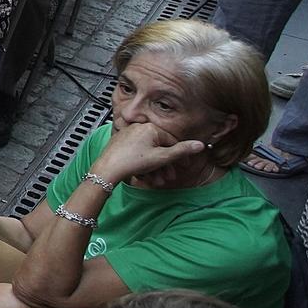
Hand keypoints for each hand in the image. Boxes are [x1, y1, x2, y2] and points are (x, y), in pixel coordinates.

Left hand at [91, 119, 208, 187]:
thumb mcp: (161, 157)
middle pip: (159, 148)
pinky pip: (137, 153)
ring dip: (155, 168)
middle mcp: (139, 127)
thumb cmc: (132, 162)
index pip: (171, 141)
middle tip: (169, 177)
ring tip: (155, 180)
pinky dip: (143, 164)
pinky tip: (144, 176)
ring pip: (148, 152)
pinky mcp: (120, 143)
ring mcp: (128, 134)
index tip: (183, 166)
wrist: (107, 169)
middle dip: (165, 165)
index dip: (179, 156)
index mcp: (150, 127)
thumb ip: (181, 151)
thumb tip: (199, 144)